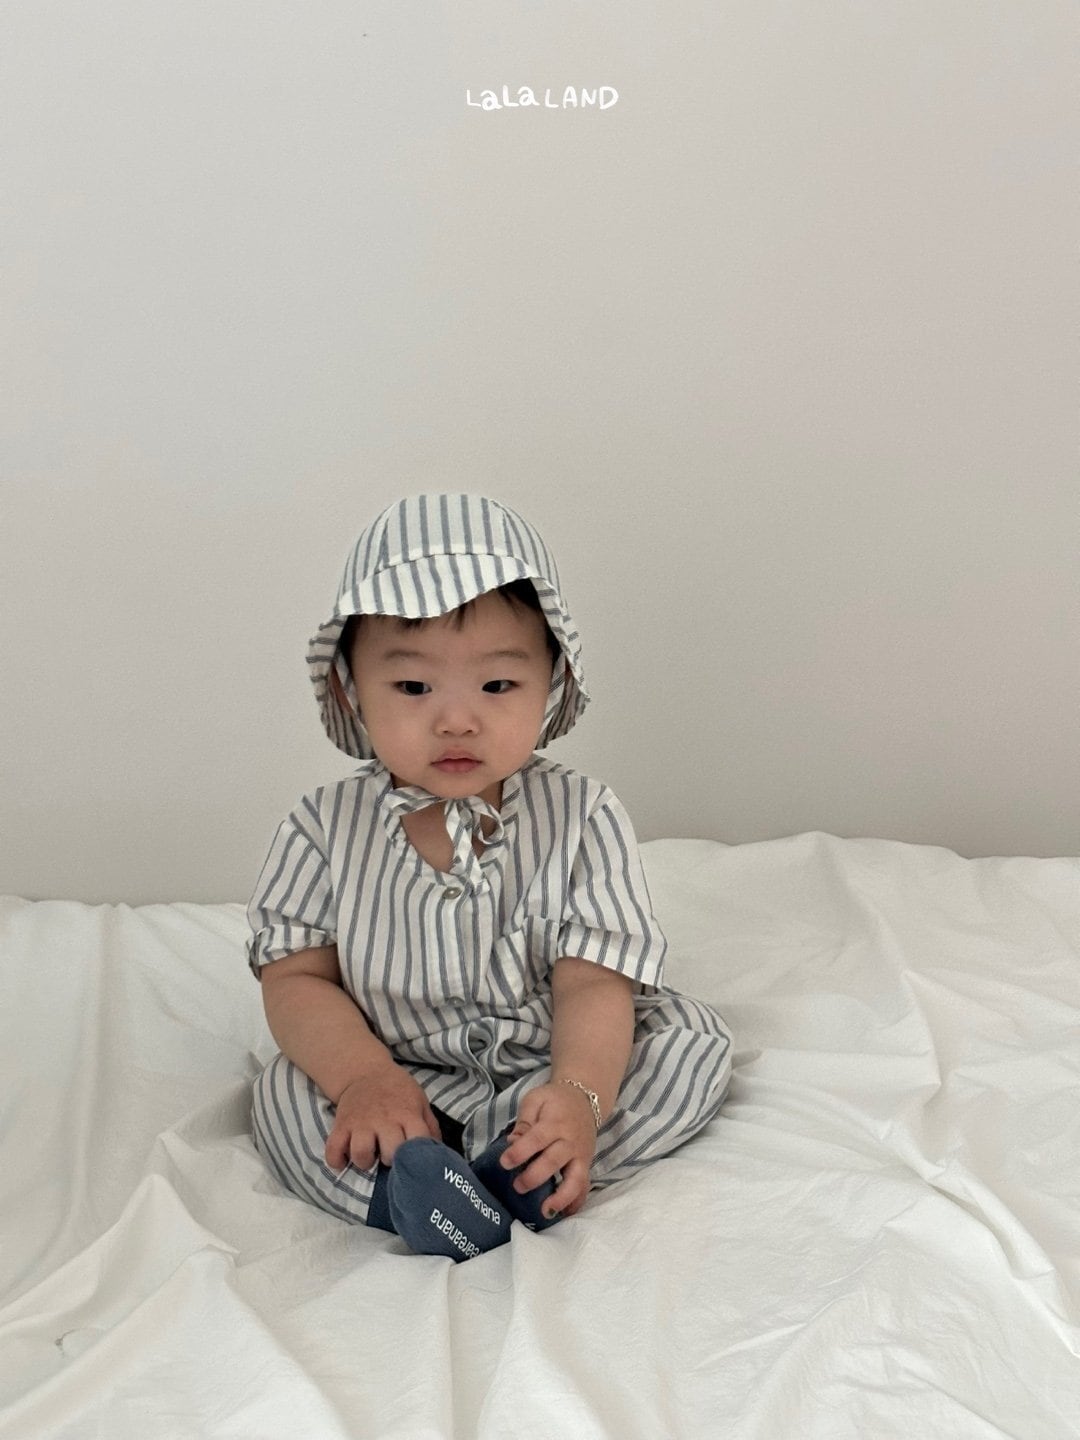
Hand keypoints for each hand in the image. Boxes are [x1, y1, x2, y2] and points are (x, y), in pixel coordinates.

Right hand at [325, 1061, 439, 1171]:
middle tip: (389, 1156)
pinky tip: (345, 1159)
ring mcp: (361, 1122)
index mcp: (407, 1114)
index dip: (419, 1157)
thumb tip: (439, 1155)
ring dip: (365, 1161)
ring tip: (369, 1156)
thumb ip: (430, 1127)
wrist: (366, 1071)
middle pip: (390, 1152)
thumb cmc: (397, 1092)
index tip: (414, 1159)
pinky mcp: (341, 1125)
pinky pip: (333, 1150)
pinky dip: (337, 1160)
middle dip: (392, 1160)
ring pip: (361, 1154)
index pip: (418, 1142)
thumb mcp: (420, 1102)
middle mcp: (384, 1119)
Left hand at [500, 1081, 597, 1218]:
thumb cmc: (555, 1100)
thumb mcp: (536, 1099)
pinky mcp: (586, 1165)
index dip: (520, 1152)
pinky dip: (576, 1202)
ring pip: (575, 1179)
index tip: (504, 1163)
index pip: (536, 1139)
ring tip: (545, 1211)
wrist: (585, 1099)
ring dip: (561, 1197)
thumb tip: (513, 1141)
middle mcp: (570, 1141)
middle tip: (517, 1187)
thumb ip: (524, 1120)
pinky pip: (584, 1186)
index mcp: (554, 1123)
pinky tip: (564, 1214)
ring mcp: (581, 1156)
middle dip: (534, 1177)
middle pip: (553, 1161)